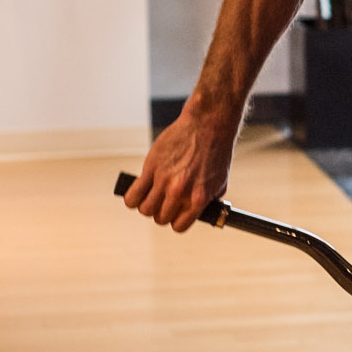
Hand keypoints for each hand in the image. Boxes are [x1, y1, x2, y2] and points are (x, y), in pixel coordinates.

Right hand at [122, 104, 235, 231]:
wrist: (208, 125)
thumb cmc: (216, 152)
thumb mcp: (220, 182)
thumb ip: (209, 201)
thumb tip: (199, 214)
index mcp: (198, 198)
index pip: (178, 226)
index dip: (176, 221)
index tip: (175, 214)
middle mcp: (179, 192)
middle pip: (160, 218)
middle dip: (161, 212)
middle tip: (163, 202)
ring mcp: (163, 179)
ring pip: (144, 209)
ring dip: (146, 206)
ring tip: (151, 197)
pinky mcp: (151, 167)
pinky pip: (133, 194)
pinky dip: (132, 198)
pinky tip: (137, 193)